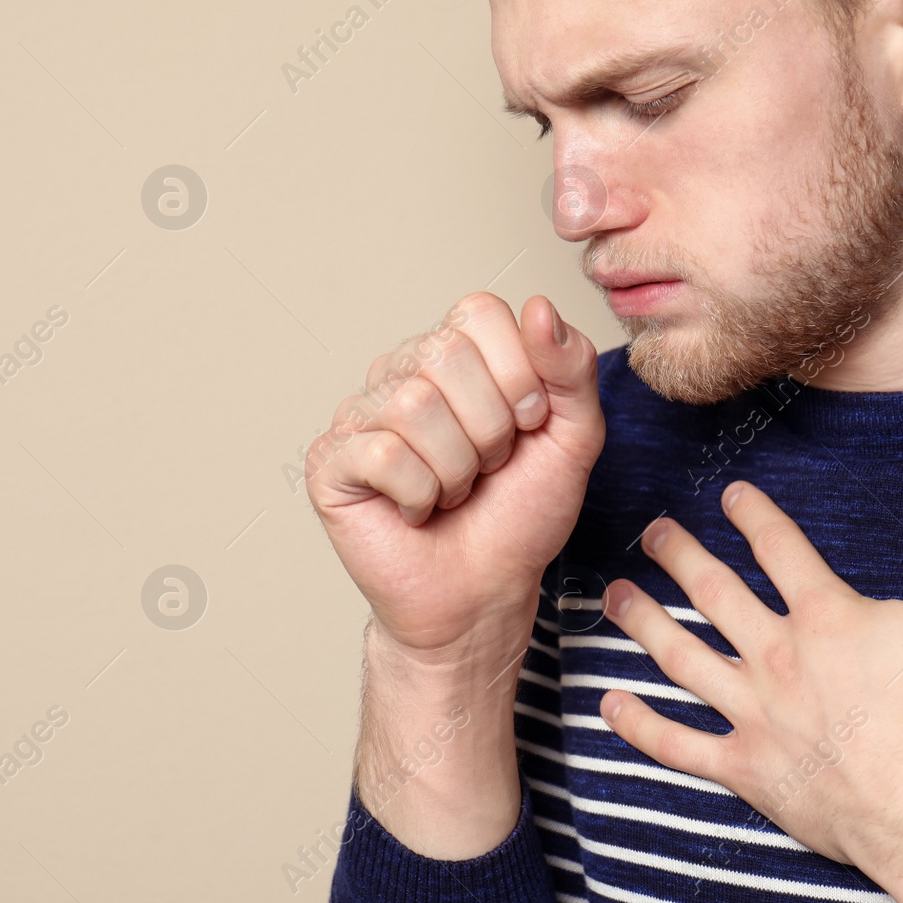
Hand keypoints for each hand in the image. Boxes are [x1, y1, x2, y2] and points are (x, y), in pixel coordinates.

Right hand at [306, 292, 605, 659]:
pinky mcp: (330, 461)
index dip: (517, 373)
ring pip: (413, 406)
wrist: (483, 595)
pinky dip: (418, 495)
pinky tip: (416, 509)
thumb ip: (571, 368)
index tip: (526, 426)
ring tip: (452, 492)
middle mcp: (401, 372)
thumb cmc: (519, 517)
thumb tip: (540, 308)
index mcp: (456, 354)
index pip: (479, 311)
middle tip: (486, 467)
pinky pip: (383, 454)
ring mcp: (360, 415)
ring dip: (455, 469)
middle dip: (489, 428)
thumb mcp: (572, 437)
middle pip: (445, 354)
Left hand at [599, 454, 902, 902]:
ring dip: (643, 623)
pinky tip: (609, 705)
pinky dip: (640, 726)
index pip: (779, 547)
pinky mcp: (748, 769)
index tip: (730, 494)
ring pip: (683, 657)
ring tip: (614, 597)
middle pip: (714, 592)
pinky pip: (680, 745)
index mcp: (825, 616)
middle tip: (653, 533)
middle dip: (679, 556)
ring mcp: (755, 714)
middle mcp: (777, 656)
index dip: (754, 514)